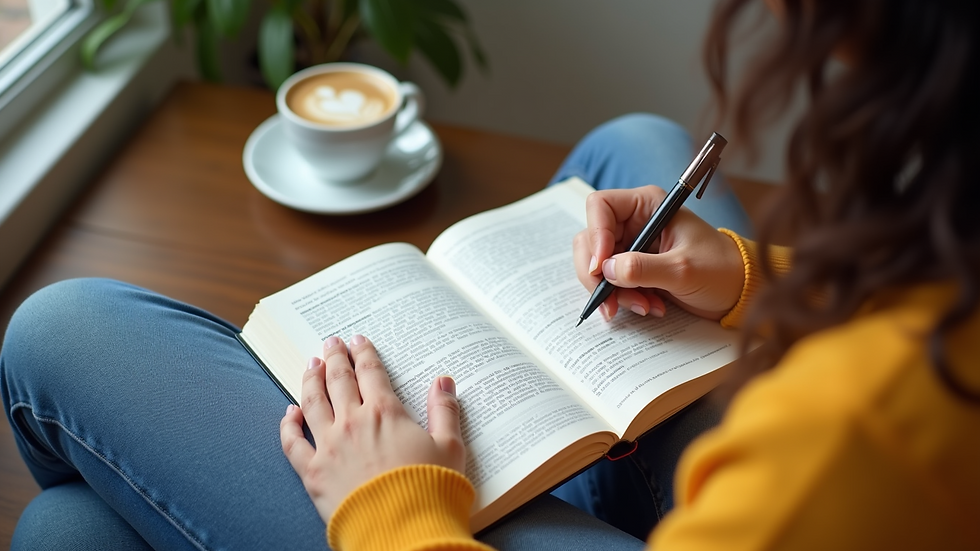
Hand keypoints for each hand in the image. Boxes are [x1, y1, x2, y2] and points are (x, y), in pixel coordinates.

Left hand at [279, 335, 464, 522]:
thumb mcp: (450, 448)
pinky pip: (292, 442)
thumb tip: (444, 382)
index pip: (371, 373)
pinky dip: (288, 423)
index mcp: (385, 413)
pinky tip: (289, 412)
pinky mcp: (313, 473)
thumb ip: (445, 412)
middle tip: (331, 343)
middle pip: (338, 380)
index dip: (364, 354)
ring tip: (311, 364)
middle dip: (335, 358)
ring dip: (310, 380)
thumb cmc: (431, 491)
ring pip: (313, 402)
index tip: (358, 340)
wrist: (404, 532)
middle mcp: (353, 422)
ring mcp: (329, 446)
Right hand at [573, 185, 744, 320]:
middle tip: (613, 301)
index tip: (602, 267)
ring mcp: (632, 246)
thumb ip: (643, 268)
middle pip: (590, 240)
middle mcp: (635, 221)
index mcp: (647, 205)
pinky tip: (650, 306)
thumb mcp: (683, 270)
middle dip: (599, 274)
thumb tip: (607, 270)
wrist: (739, 292)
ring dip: (613, 291)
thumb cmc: (721, 270)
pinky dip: (624, 299)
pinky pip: (611, 282)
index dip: (595, 235)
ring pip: (598, 265)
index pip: (600, 207)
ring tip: (644, 306)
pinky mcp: (633, 269)